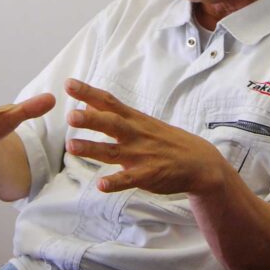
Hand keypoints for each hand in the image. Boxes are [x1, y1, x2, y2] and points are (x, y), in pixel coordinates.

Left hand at [64, 79, 220, 194]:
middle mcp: (136, 135)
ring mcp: (142, 155)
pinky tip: (101, 185)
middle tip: (70, 116)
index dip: (89, 93)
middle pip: (111, 124)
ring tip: (72, 147)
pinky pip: (129, 179)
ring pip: (114, 151)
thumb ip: (116, 115)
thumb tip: (89, 104)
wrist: (200, 162)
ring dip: (93, 149)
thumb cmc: (167, 141)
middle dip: (91, 120)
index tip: (69, 84)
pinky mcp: (149, 175)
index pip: (109, 102)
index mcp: (135, 120)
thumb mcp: (144, 123)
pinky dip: (116, 182)